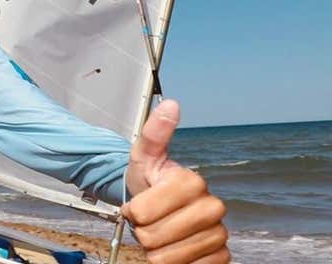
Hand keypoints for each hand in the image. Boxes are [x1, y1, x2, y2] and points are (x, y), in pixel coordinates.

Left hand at [123, 100, 229, 262]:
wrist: (160, 208)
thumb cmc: (149, 182)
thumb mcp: (143, 156)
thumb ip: (153, 132)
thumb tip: (171, 105)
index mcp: (193, 182)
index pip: (144, 212)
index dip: (132, 211)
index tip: (136, 205)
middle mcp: (213, 207)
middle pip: (154, 236)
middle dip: (142, 231)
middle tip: (148, 221)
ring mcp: (219, 233)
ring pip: (168, 257)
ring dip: (155, 250)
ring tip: (159, 234)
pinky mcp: (220, 257)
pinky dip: (174, 263)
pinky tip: (175, 249)